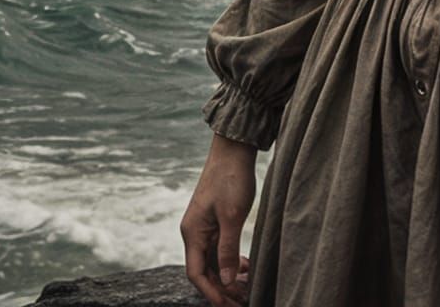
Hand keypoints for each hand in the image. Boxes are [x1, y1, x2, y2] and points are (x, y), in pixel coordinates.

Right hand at [182, 133, 257, 305]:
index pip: (197, 274)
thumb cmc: (231, 178)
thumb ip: (228, 250)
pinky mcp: (215, 220)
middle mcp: (195, 232)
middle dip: (222, 288)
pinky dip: (231, 261)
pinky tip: (245, 267)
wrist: (234, 148)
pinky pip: (220, 249)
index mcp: (193, 232)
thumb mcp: (232, 216)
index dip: (212, 293)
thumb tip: (226, 282)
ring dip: (228, 276)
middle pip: (205, 270)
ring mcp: (204, 226)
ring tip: (247, 287)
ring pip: (214, 261)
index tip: (229, 305)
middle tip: (244, 299)